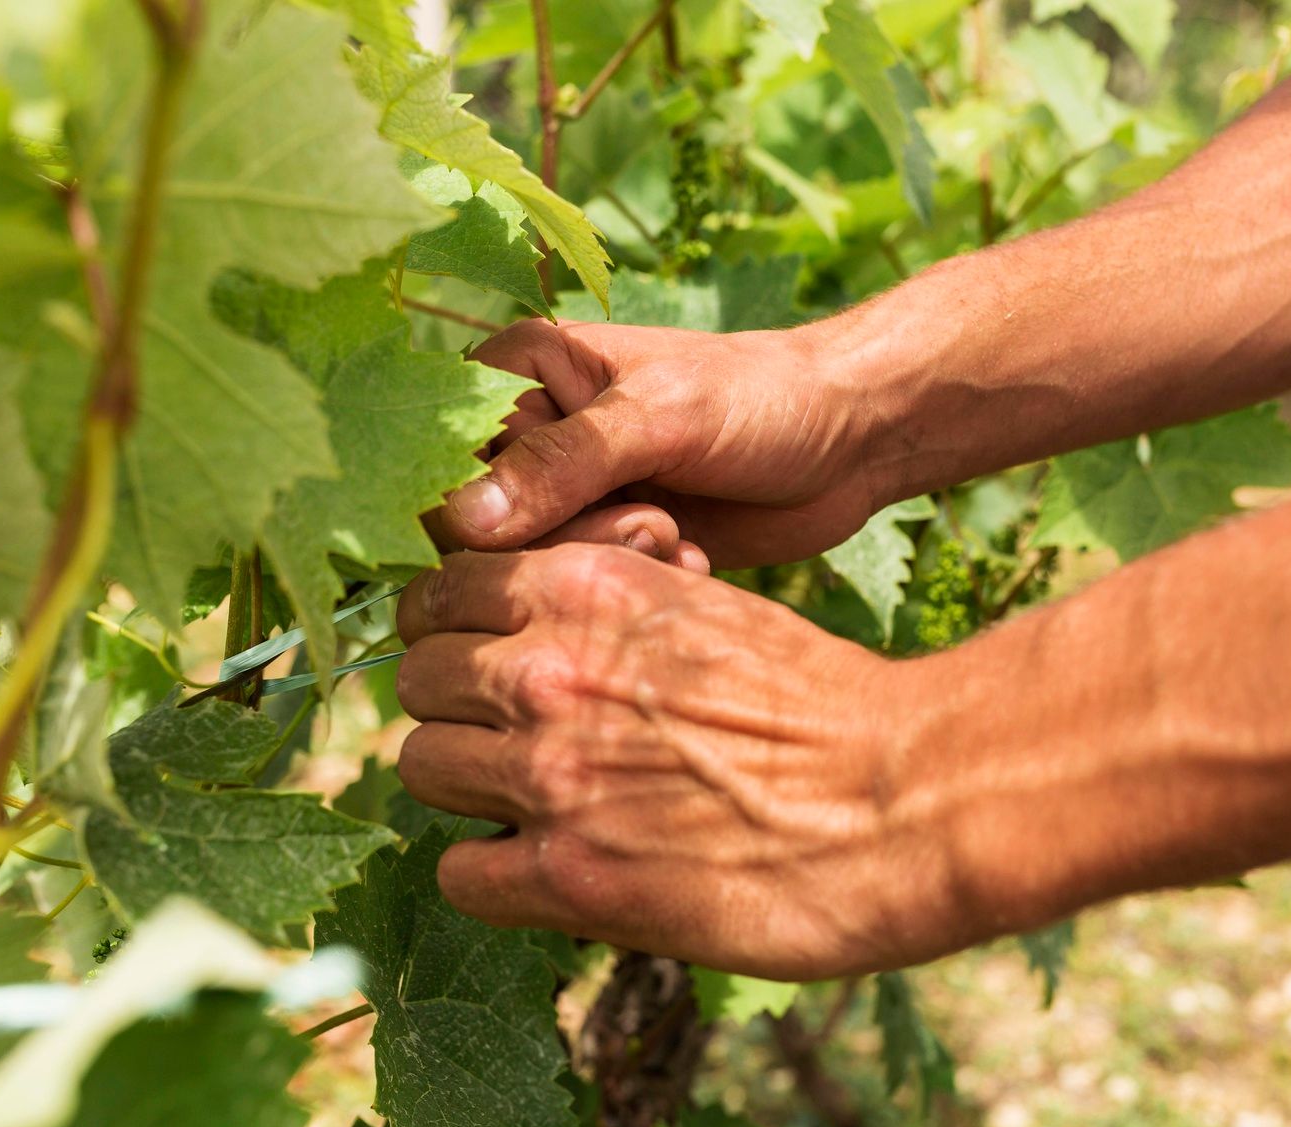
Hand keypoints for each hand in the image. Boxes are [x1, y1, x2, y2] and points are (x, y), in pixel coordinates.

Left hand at [392, 543, 960, 978]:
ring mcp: (548, 775)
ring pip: (421, 769)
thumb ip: (615, 607)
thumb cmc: (828, 703)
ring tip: (539, 807)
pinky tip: (551, 873)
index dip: (456, 628)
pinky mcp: (569, 876)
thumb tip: (549, 629)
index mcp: (586, 587)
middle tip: (513, 739)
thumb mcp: (709, 609)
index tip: (483, 659)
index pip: (439, 589)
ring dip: (473, 789)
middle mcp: (547, 671)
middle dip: (457, 708)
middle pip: (416, 680)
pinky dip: (493, 876)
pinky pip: (459, 873)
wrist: (907, 795)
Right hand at [426, 319, 879, 568]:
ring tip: (676, 533)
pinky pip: (577, 589)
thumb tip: (463, 521)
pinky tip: (690, 558)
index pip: (440, 457)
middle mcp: (525, 435)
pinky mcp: (604, 545)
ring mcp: (564, 496)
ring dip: (604, 563)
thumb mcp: (660, 417)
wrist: (850, 440)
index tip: (551, 518)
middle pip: (475, 528)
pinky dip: (630, 583)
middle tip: (649, 520)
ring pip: (528, 568)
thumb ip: (562, 465)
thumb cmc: (759, 398)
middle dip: (562, 541)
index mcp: (516, 373)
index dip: (479, 507)